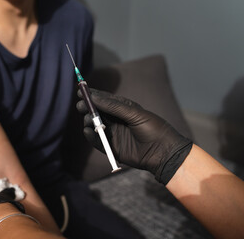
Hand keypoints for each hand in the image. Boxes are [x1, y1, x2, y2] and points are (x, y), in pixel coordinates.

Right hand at [76, 88, 191, 183]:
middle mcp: (116, 120)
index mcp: (122, 109)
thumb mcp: (134, 114)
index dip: (92, 95)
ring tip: (88, 120)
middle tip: (80, 106)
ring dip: (88, 121)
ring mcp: (113, 134)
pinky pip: (97, 141)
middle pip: (96, 112)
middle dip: (87, 108)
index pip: (104, 100)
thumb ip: (114, 106)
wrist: (163, 152)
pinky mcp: (111, 148)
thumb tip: (94, 97)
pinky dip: (90, 136)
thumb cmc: (153, 128)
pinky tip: (87, 131)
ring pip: (94, 126)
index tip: (80, 91)